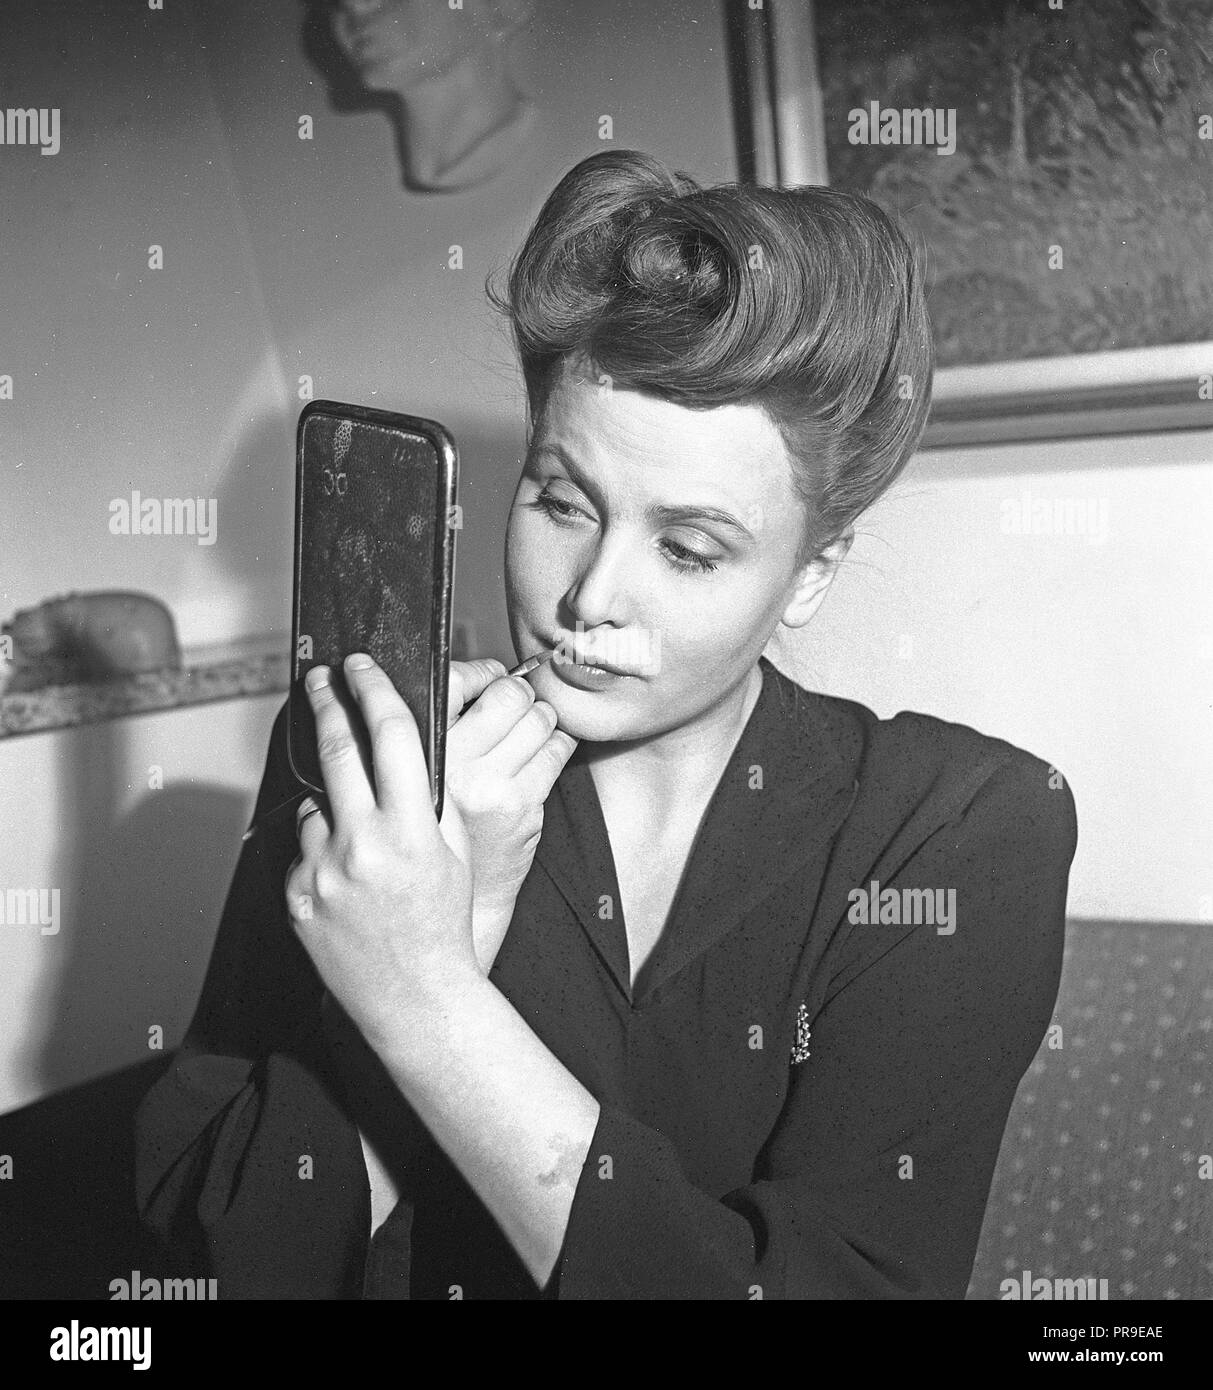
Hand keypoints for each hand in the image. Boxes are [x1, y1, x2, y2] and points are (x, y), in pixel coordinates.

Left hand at [285, 655, 478, 1052]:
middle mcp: (363, 843)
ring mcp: (324, 871)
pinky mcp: (297, 895)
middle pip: (336, 748)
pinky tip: (346, 882)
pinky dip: (322, 851)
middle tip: (319, 678)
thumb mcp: (450, 851)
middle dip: (326, 704)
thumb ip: (424, 799)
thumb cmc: (443, 923)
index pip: (390, 734)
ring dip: (333, 804)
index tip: (361, 665)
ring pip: (317, 804)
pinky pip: (305, 849)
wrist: (416, 997)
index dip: (373, 689)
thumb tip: (396, 747)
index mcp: (412, 828)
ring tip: (360, 838)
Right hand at [441, 659, 578, 970]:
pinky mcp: (525, 806)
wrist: (452, 900)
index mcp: (418, 752)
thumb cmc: (432, 828)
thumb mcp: (412, 775)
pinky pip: (558, 749)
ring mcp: (494, 788)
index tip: (486, 676)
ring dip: (539, 716)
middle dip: (515, 691)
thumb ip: (429, 730)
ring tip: (524, 729)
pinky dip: (556, 743)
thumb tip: (478, 674)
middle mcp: (455, 768)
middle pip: (508, 694)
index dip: (479, 671)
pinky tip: (539, 753)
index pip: (454, 681)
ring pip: (539, 718)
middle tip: (510, 702)